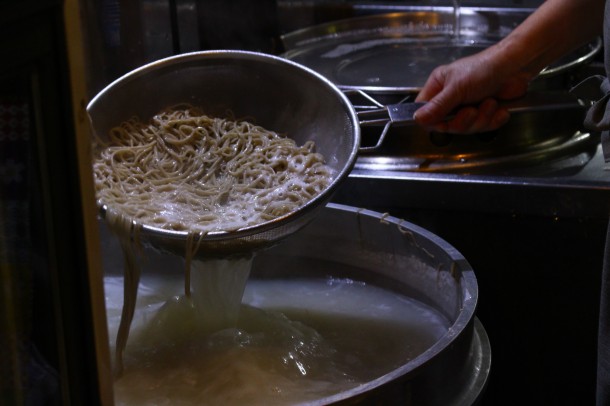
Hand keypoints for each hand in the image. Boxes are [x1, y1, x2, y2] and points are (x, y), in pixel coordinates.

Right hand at [413, 46, 530, 133]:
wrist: (516, 66)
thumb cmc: (484, 69)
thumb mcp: (457, 87)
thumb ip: (437, 106)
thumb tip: (416, 119)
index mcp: (438, 87)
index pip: (424, 112)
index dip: (433, 122)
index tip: (444, 123)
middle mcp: (450, 98)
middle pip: (447, 124)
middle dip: (463, 121)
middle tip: (472, 111)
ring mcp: (467, 106)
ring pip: (466, 128)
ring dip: (482, 118)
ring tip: (490, 103)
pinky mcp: (484, 113)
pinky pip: (483, 127)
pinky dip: (494, 120)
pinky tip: (499, 109)